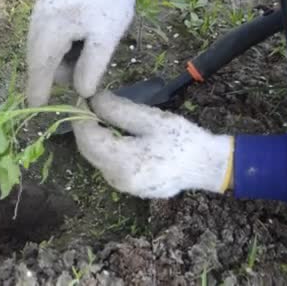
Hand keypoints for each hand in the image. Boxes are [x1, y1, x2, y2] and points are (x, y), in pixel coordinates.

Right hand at [25, 0, 144, 105]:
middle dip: (56, 70)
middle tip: (83, 69)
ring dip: (58, 57)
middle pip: (38, 56)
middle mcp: (39, 16)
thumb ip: (92, 67)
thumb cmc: (112, 5)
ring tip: (83, 48)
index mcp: (54, 24)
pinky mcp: (42, 5)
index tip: (36, 105)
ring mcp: (38, 8)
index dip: (38, 86)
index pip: (42, 64)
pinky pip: (43, 34)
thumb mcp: (107, 40)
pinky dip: (57, 45)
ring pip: (40, 46)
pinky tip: (76, 39)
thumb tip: (80, 93)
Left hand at [72, 91, 233, 197]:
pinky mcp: (128, 188)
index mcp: (123, 162)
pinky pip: (108, 165)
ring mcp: (122, 187)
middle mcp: (117, 179)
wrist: (205, 166)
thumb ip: (118, 109)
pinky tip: (118, 134)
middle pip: (88, 150)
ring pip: (97, 158)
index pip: (87, 138)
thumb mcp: (150, 119)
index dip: (81, 117)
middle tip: (91, 104)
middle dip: (86, 126)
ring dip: (97, 137)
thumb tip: (93, 100)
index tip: (83, 98)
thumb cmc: (181, 139)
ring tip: (105, 116)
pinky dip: (107, 148)